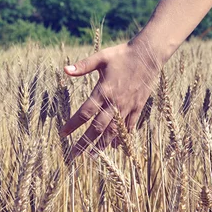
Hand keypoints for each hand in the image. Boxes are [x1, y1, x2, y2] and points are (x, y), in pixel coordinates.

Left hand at [59, 41, 160, 161]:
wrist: (148, 55)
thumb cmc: (123, 55)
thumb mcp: (101, 57)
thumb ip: (83, 66)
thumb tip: (65, 70)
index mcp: (104, 91)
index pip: (85, 112)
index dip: (73, 124)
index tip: (62, 134)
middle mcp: (115, 102)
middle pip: (97, 127)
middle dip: (84, 142)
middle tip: (73, 155)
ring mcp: (127, 106)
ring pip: (113, 130)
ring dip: (102, 144)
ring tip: (93, 156)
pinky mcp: (138, 106)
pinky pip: (129, 126)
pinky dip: (122, 137)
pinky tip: (115, 146)